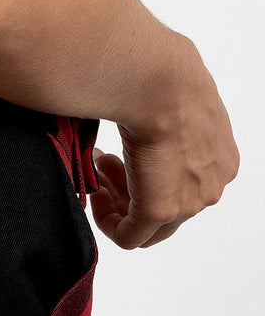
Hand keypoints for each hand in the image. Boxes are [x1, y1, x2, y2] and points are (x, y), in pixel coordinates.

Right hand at [88, 75, 239, 248]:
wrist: (159, 81)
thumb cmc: (163, 78)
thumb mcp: (176, 102)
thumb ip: (169, 123)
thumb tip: (144, 120)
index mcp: (221, 160)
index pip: (183, 189)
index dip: (149, 177)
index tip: (124, 157)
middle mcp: (211, 186)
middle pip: (166, 212)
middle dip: (131, 191)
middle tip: (107, 165)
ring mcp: (188, 203)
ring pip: (147, 225)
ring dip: (117, 200)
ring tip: (99, 169)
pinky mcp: (159, 210)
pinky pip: (128, 236)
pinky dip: (106, 220)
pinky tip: (94, 192)